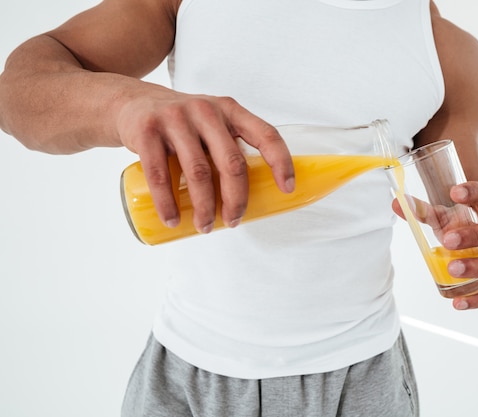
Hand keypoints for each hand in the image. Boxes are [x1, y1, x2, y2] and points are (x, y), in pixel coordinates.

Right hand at [116, 88, 294, 232]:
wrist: (132, 104)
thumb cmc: (183, 124)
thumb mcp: (212, 123)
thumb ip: (231, 147)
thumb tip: (256, 195)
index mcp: (230, 110)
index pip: (266, 134)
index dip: (281, 162)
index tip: (287, 189)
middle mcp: (206, 110)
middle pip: (232, 163)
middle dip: (236, 199)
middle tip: (233, 221)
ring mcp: (176, 118)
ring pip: (199, 173)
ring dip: (204, 208)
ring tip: (204, 226)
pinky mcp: (147, 131)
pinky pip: (160, 175)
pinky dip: (168, 203)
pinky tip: (173, 220)